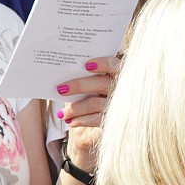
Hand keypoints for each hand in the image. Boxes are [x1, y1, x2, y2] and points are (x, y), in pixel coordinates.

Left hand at [56, 56, 116, 171]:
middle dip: (79, 86)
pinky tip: (71, 121)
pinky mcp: (115, 119)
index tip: (86, 65)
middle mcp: (123, 88)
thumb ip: (87, 79)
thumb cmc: (101, 94)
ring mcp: (120, 105)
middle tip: (61, 89)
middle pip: (101, 84)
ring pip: (95, 103)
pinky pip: (96, 119)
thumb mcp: (99, 85)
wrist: (116, 119)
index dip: (102, 64)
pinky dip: (82, 120)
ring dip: (75, 108)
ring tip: (62, 113)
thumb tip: (65, 84)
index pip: (113, 65)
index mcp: (119, 74)